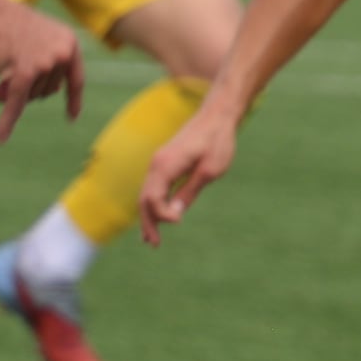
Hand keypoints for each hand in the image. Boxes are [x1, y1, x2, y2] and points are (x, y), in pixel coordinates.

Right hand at [0, 0, 83, 142]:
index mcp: (69, 42)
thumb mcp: (34, 41)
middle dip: (26, 91)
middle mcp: (62, 53)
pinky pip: (16, 103)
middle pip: (47, 90)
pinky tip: (1, 137)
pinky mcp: (25, 73)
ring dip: (11, 93)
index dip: (73, 100)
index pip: (76, 78)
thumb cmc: (5, 23)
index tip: (72, 116)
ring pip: (30, 95)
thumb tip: (41, 96)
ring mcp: (45, 63)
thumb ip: (44, 64)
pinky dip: (7, 121)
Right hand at [138, 109, 238, 245]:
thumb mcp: (209, 171)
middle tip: (153, 244)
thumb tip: (174, 215)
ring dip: (148, 216)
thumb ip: (189, 193)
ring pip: (146, 193)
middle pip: (144, 199)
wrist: (216, 116)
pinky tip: (158, 216)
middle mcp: (156, 164)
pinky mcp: (164, 162)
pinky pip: (153, 187)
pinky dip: (153, 203)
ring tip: (150, 237)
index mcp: (165, 166)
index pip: (153, 198)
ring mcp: (158, 162)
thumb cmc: (216, 142)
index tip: (179, 222)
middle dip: (148, 222)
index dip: (162, 215)